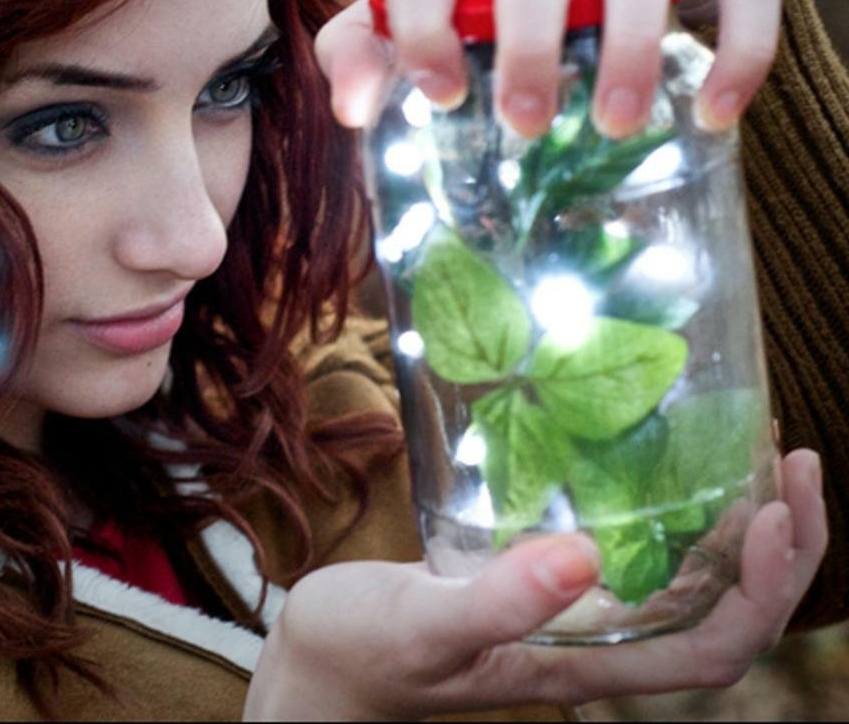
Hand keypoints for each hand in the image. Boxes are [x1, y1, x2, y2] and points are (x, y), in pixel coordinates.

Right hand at [243, 449, 825, 720]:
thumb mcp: (421, 624)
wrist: (319, 662)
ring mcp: (569, 608)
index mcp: (579, 663)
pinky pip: (629, 545)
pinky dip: (665, 504)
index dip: (764, 591)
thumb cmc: (362, 652)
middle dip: (779, 545)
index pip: (712, 649)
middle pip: (724, 612)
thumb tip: (584, 558)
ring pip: (686, 577)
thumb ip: (495, 602)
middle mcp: (592, 640)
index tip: (774, 511)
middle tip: (791, 457)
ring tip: (750, 446)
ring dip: (737, 521)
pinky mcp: (538, 575)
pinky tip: (653, 454)